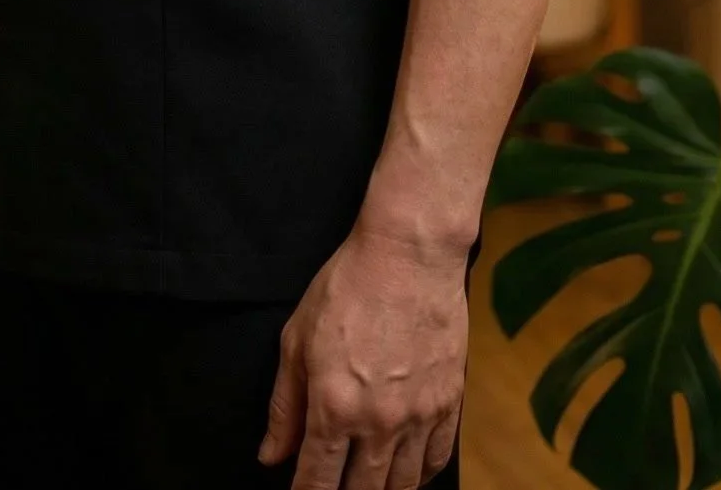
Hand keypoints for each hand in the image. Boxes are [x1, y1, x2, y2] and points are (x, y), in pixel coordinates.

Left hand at [258, 222, 469, 487]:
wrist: (409, 255)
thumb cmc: (346, 286)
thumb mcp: (297, 338)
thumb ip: (285, 405)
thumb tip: (271, 455)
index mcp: (333, 407)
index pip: (316, 481)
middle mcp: (378, 422)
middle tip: (333, 488)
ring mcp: (418, 416)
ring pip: (402, 485)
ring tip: (367, 485)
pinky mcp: (449, 402)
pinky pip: (436, 459)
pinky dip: (421, 474)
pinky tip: (407, 472)